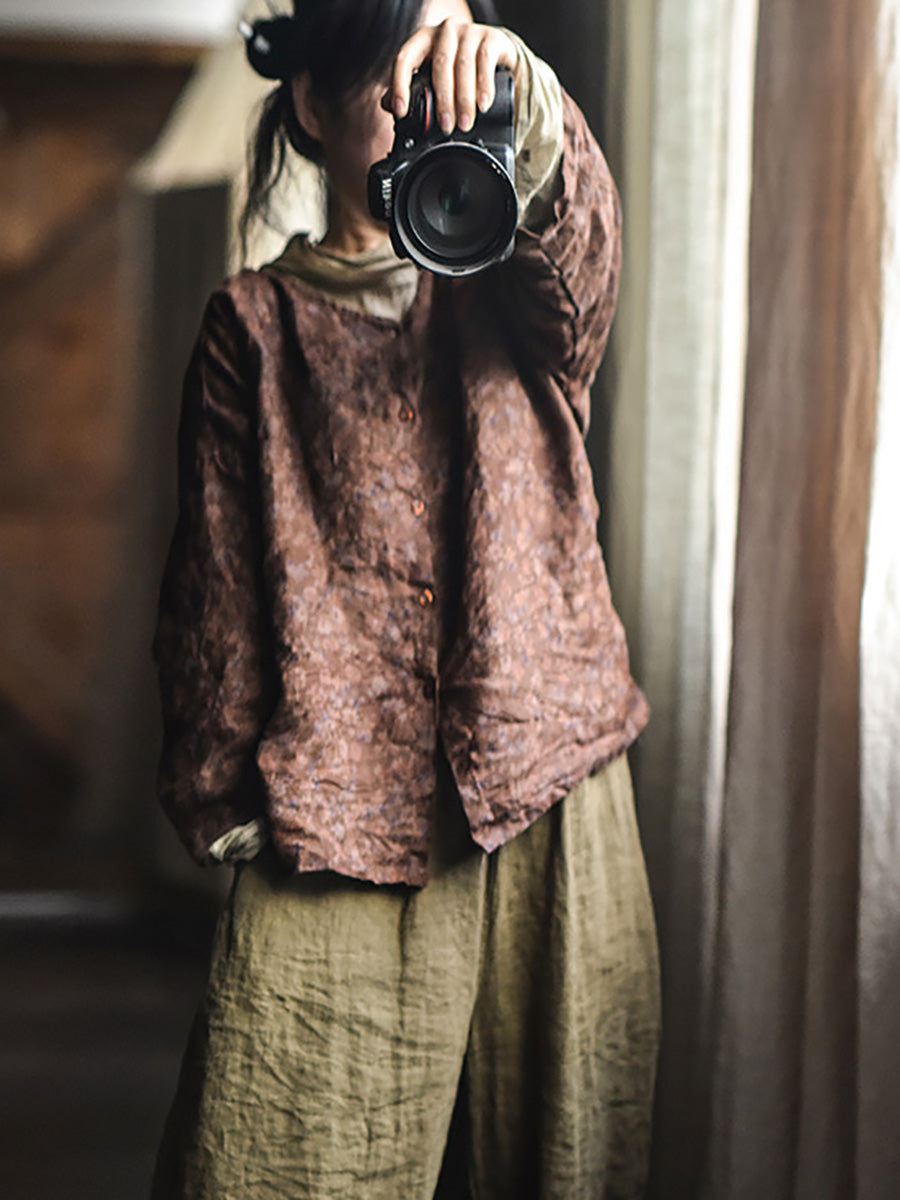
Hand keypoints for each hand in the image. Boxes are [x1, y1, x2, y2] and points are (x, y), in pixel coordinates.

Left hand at [385, 19, 519, 133]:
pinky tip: (483, 104)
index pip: (406, 59)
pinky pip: (485, 61)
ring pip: (463, 66)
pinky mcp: (492, 37)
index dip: (400, 86)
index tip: (401, 112)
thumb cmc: (463, 70)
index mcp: (425, 40)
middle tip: (446, 127)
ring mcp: (469, 31)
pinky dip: (484, 86)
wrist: (500, 58)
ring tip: (465, 123)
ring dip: (464, 99)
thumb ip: (412, 88)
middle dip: (443, 101)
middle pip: (440, 65)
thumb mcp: (435, 78)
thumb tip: (388, 105)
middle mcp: (445, 31)